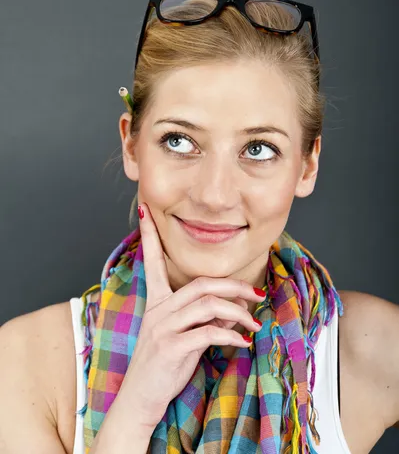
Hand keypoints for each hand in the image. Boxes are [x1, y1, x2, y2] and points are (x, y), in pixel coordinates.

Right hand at [118, 202, 265, 430]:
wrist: (138, 401)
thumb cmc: (161, 368)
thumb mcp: (180, 338)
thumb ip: (202, 319)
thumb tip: (233, 312)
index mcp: (156, 303)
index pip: (152, 262)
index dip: (150, 236)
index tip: (145, 212)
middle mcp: (157, 310)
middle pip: (201, 283)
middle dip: (234, 286)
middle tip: (256, 293)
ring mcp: (162, 327)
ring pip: (207, 304)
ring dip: (238, 312)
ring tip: (254, 323)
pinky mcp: (170, 347)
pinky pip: (207, 332)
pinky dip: (230, 335)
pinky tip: (242, 342)